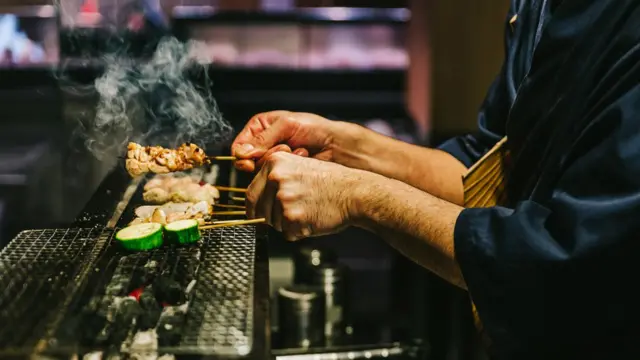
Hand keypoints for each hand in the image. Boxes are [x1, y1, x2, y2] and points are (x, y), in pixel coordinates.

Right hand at [232, 111, 338, 171]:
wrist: (335, 144)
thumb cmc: (314, 128)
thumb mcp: (286, 125)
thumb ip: (263, 139)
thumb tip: (242, 153)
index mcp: (260, 127)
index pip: (239, 144)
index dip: (242, 154)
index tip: (249, 160)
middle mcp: (263, 144)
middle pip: (247, 161)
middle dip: (265, 157)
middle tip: (283, 150)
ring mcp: (272, 159)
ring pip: (260, 169)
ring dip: (279, 161)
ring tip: (298, 150)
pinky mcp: (282, 172)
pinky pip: (275, 175)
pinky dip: (288, 167)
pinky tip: (302, 157)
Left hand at [246, 151, 365, 240]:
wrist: (354, 193)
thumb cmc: (332, 182)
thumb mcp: (300, 166)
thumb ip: (276, 178)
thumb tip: (259, 197)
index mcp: (275, 162)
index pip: (250, 193)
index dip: (256, 207)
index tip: (257, 214)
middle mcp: (276, 178)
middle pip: (259, 211)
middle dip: (271, 217)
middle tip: (292, 213)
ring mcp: (283, 198)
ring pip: (273, 223)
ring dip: (287, 224)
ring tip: (308, 211)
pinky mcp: (292, 217)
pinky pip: (287, 233)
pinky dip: (299, 232)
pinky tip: (312, 219)